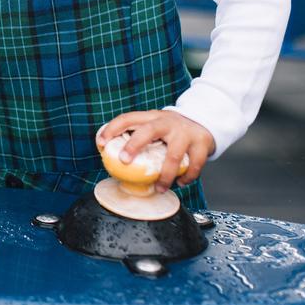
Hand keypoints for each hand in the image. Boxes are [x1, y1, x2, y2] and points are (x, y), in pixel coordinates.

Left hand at [96, 110, 214, 192]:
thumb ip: (139, 137)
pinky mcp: (201, 143)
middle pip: (149, 131)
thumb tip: (113, 159)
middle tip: (124, 161)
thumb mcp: (154, 126)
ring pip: (173, 155)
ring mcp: (185, 133)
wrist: (204, 120)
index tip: (101, 142)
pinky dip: (187, 177)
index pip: (128, 118)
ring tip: (159, 188)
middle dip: (134, 145)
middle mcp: (167, 122)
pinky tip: (181, 183)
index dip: (112, 129)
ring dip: (165, 175)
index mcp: (151, 117)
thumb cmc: (171, 130)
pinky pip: (194, 164)